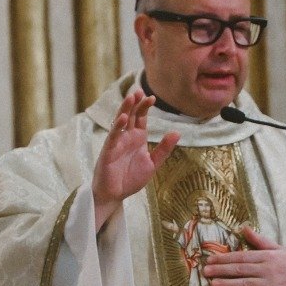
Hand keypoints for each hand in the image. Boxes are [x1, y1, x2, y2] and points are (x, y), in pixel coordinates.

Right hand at [92, 89, 178, 230]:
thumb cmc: (131, 179)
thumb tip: (177, 132)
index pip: (141, 118)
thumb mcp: (152, 164)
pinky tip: (124, 118)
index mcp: (137, 138)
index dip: (145, 107)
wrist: (115, 195)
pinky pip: (113, 136)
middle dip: (136, 103)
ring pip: (120, 121)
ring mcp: (117, 143)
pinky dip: (118, 127)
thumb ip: (164, 149)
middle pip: (131, 115)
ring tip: (131, 97)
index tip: (152, 98)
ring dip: (125, 109)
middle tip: (141, 91)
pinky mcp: (108, 151)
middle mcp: (127, 137)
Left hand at [204, 226, 285, 285]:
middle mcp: (268, 269)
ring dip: (227, 284)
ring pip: (244, 284)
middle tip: (205, 271)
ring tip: (212, 284)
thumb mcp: (279, 250)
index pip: (242, 257)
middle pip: (240, 270)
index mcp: (268, 256)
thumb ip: (259, 241)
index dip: (224, 258)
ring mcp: (270, 285)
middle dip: (221, 270)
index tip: (210, 259)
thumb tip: (243, 227)